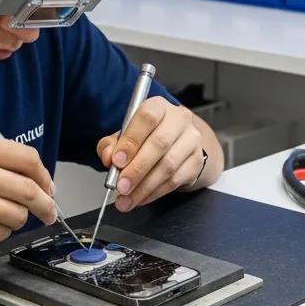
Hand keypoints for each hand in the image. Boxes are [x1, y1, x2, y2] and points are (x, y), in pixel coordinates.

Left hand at [96, 97, 203, 211]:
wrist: (177, 145)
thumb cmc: (147, 137)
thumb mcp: (124, 136)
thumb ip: (110, 145)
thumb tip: (108, 157)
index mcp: (159, 106)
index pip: (147, 118)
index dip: (131, 140)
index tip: (116, 161)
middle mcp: (179, 119)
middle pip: (159, 143)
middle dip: (136, 169)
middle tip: (120, 186)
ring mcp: (191, 140)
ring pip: (168, 165)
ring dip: (144, 186)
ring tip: (127, 198)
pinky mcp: (197, 161)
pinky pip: (175, 180)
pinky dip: (155, 192)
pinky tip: (141, 197)